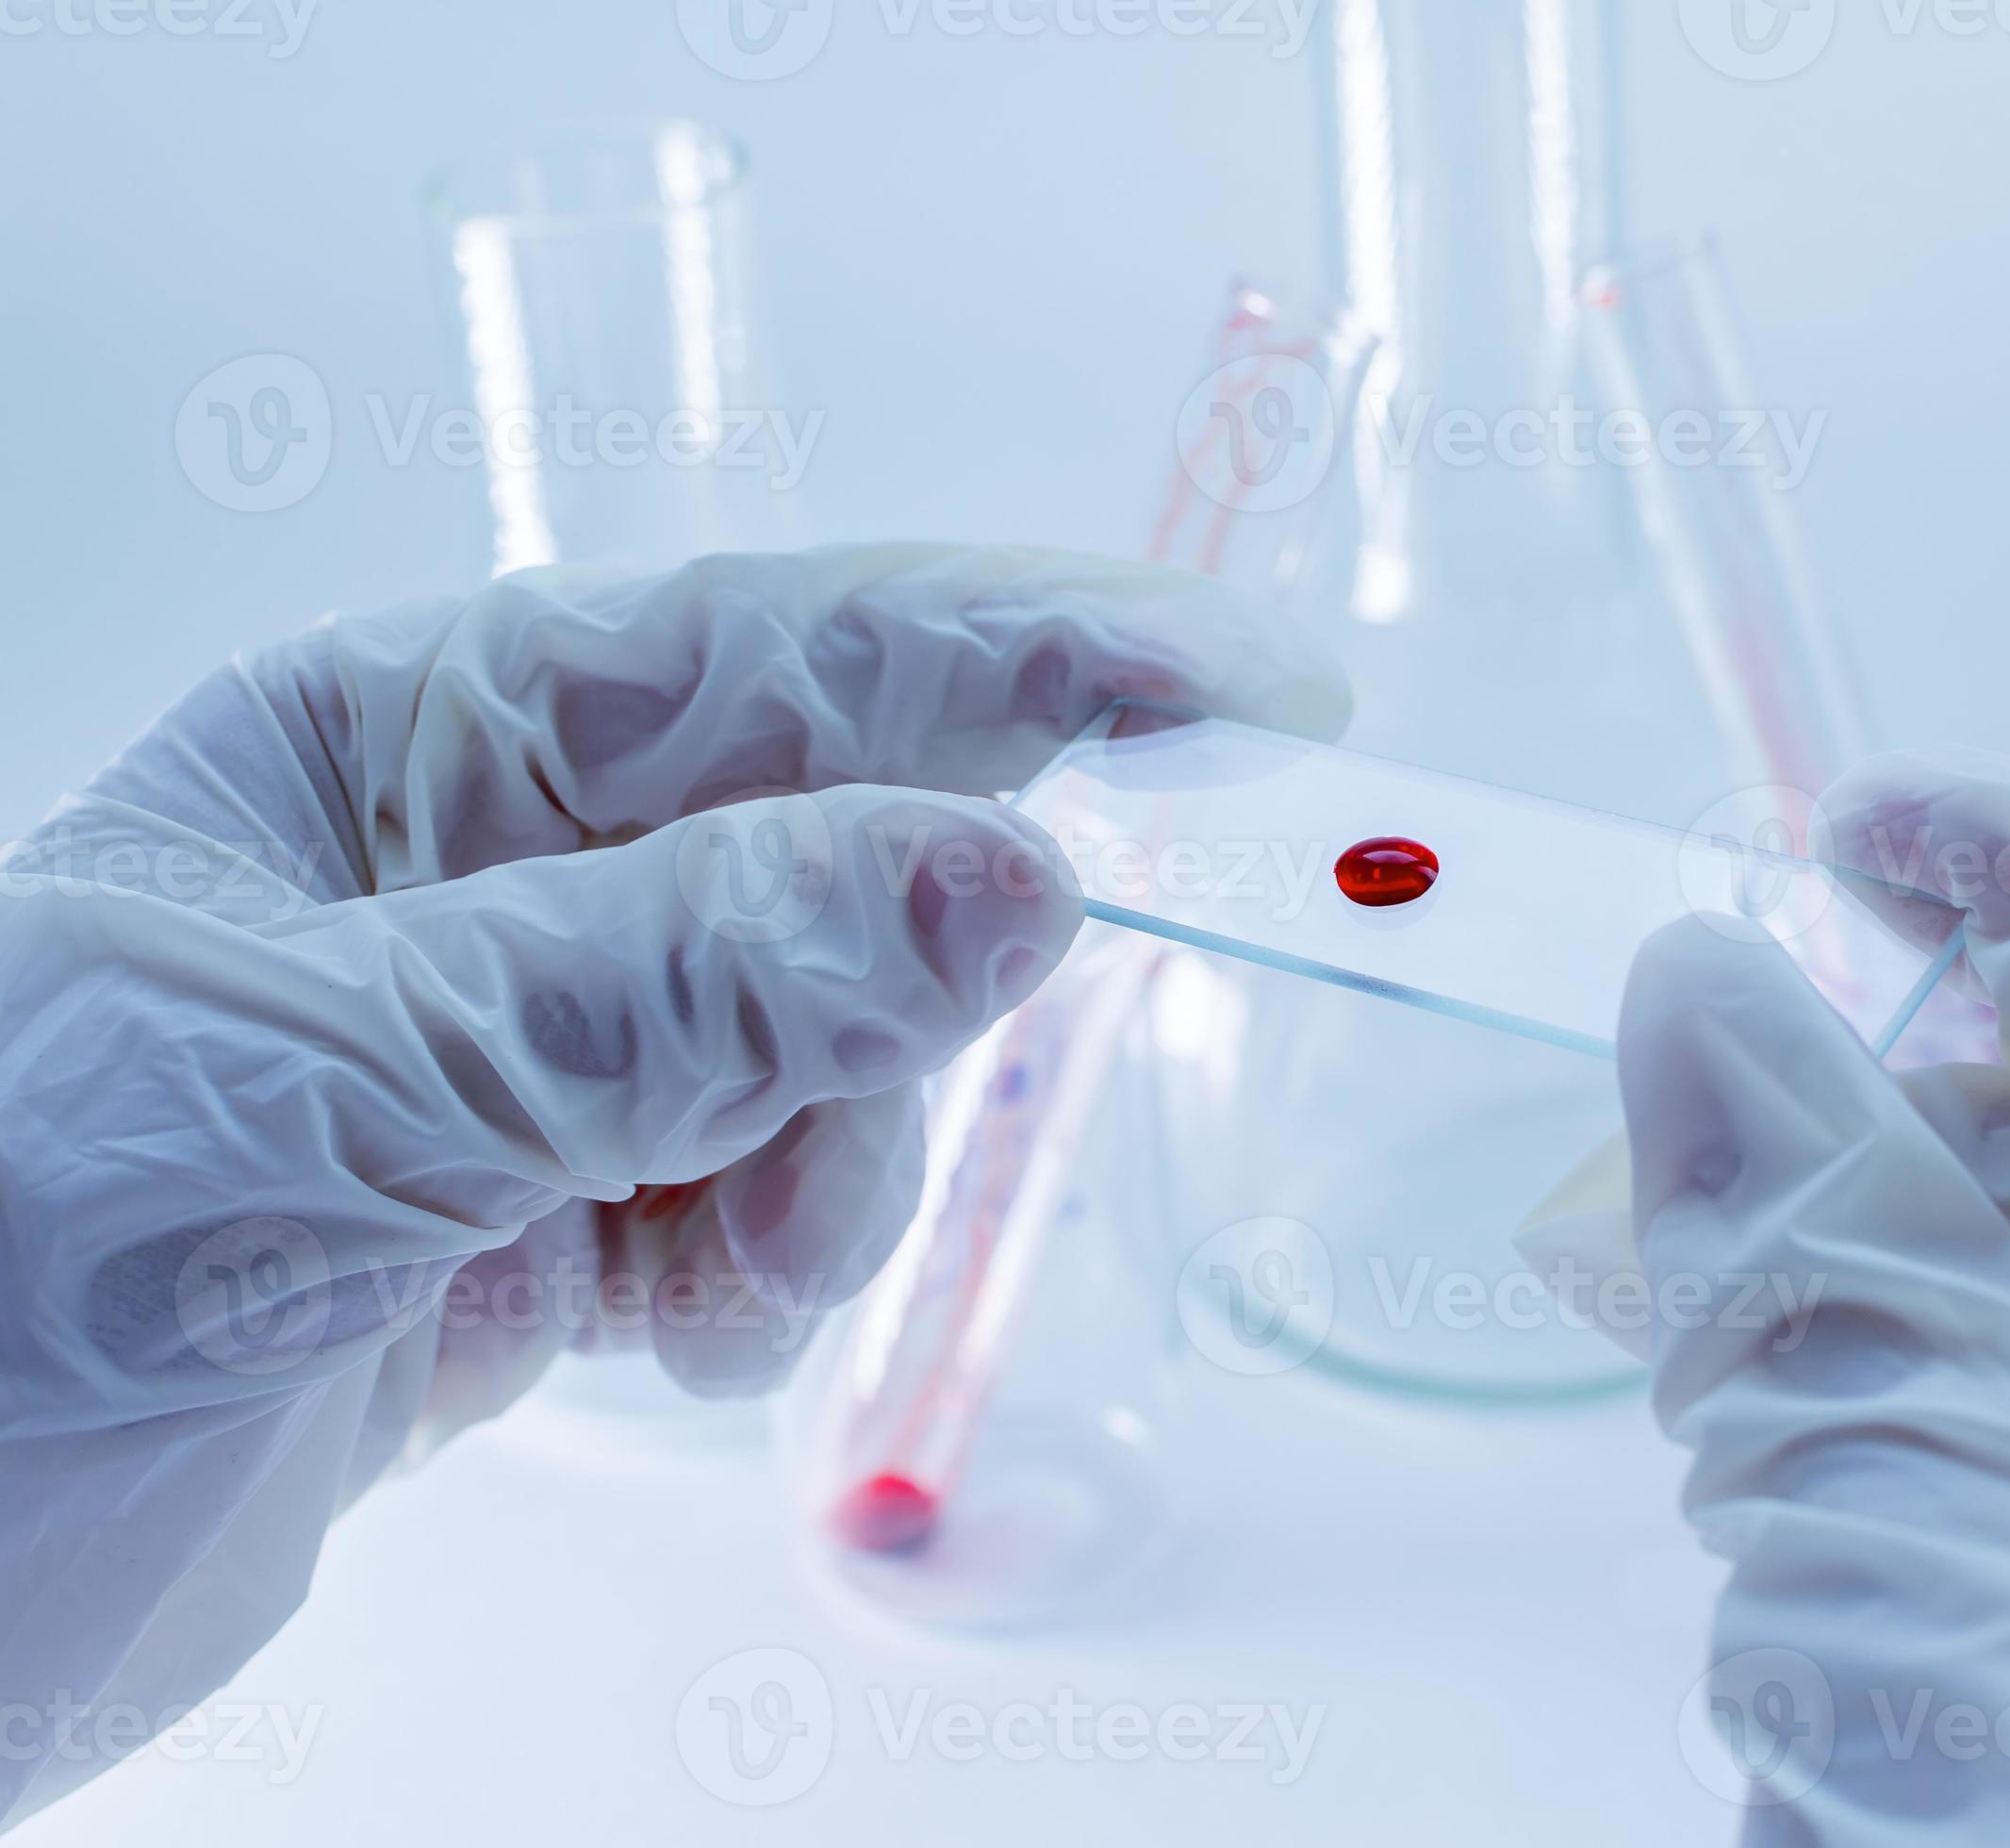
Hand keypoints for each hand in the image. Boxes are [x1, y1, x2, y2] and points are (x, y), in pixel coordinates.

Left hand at [0, 543, 1344, 1827]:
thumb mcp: (329, 1090)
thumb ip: (676, 984)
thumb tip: (1003, 877)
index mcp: (403, 745)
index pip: (785, 653)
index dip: (1035, 655)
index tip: (1252, 690)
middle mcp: (485, 873)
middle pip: (846, 848)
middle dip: (917, 973)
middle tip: (928, 1079)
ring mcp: (530, 1052)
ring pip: (836, 1049)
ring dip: (825, 1167)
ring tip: (692, 1278)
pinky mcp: (551, 1216)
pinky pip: (771, 1195)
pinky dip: (766, 1268)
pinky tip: (651, 1324)